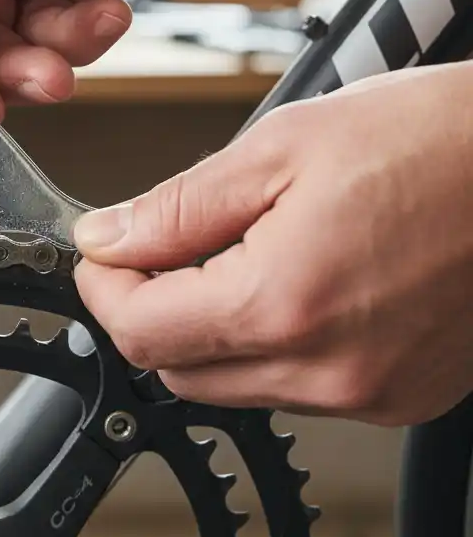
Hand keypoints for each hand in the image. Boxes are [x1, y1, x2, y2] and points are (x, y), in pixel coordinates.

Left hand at [72, 64, 472, 426]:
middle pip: (179, 369)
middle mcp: (328, 369)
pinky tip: (290, 281)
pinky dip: (270, 342)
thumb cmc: (434, 141)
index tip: (102, 251)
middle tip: (157, 246)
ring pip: (234, 384)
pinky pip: (297, 386)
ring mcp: (370, 392)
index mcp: (284, 303)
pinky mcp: (402, 395)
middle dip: (149, 309)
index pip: (141, 332)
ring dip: (208, 327)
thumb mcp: (281, 149)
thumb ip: (178, 207)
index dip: (104, 288)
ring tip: (234, 252)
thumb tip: (108, 238)